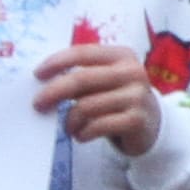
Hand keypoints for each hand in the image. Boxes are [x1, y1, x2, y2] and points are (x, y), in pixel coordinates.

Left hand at [35, 35, 161, 155]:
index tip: (37, 75)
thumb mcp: (104, 80)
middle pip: (82, 79)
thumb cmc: (118, 99)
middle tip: (38, 104)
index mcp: (121, 55)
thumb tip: (43, 82)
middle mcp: (132, 72)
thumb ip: (82, 75)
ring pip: (87, 106)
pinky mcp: (136, 120)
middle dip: (54, 92)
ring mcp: (137, 96)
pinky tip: (81, 135)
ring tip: (68, 127)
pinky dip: (83, 132)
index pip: (82, 53)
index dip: (57, 62)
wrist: (152, 125)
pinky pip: (98, 126)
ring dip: (70, 120)